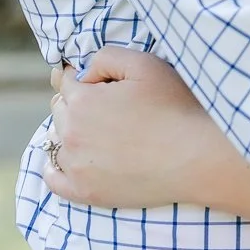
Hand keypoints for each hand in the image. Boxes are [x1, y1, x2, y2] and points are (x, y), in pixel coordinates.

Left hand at [43, 46, 247, 210]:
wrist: (196, 157)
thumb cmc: (174, 107)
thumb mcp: (144, 64)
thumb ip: (105, 57)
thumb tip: (84, 73)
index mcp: (82, 101)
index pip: (65, 81)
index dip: (80, 76)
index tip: (95, 80)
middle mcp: (71, 134)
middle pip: (59, 109)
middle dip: (74, 102)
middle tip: (104, 104)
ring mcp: (76, 166)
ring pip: (56, 140)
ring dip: (68, 131)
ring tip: (96, 131)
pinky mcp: (86, 192)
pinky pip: (53, 180)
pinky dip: (53, 168)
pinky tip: (64, 162)